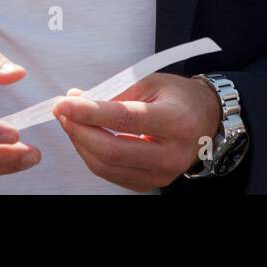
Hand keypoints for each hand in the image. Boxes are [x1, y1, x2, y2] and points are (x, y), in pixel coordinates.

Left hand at [50, 73, 221, 191]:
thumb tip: (74, 100)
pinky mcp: (151, 184)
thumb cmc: (178, 97)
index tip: (63, 103)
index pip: (125, 118)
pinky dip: (92, 155)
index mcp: (176, 121)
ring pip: (107, 166)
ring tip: (70, 121)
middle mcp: (172, 153)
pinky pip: (111, 174)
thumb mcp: (150, 82)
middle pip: (112, 150)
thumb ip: (113, 93)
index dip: (89, 112)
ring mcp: (163, 174)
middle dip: (79, 130)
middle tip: (61, 111)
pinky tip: (86, 136)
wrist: (205, 121)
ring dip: (80, 143)